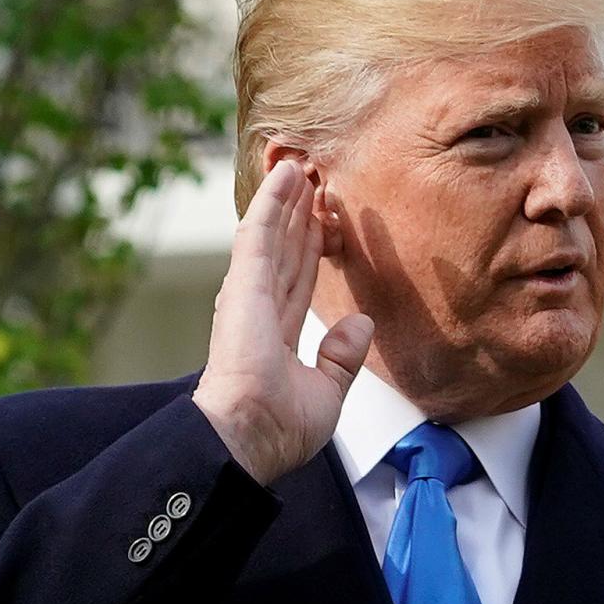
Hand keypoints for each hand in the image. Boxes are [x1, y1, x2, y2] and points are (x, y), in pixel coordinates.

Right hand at [189, 158, 373, 487]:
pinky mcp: (243, 285)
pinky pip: (259, 233)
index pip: (298, 281)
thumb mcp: (326, 394)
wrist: (250, 437)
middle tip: (313, 182)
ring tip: (300, 166)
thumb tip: (360, 325)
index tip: (324, 222)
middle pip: (284, 251)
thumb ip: (342, 358)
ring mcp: (248, 295)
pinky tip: (285, 176)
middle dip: (298, 217)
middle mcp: (259, 310)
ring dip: (286, 200)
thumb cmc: (277, 429)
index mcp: (275, 336)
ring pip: (272, 235)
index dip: (311, 250)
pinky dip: (272, 203)